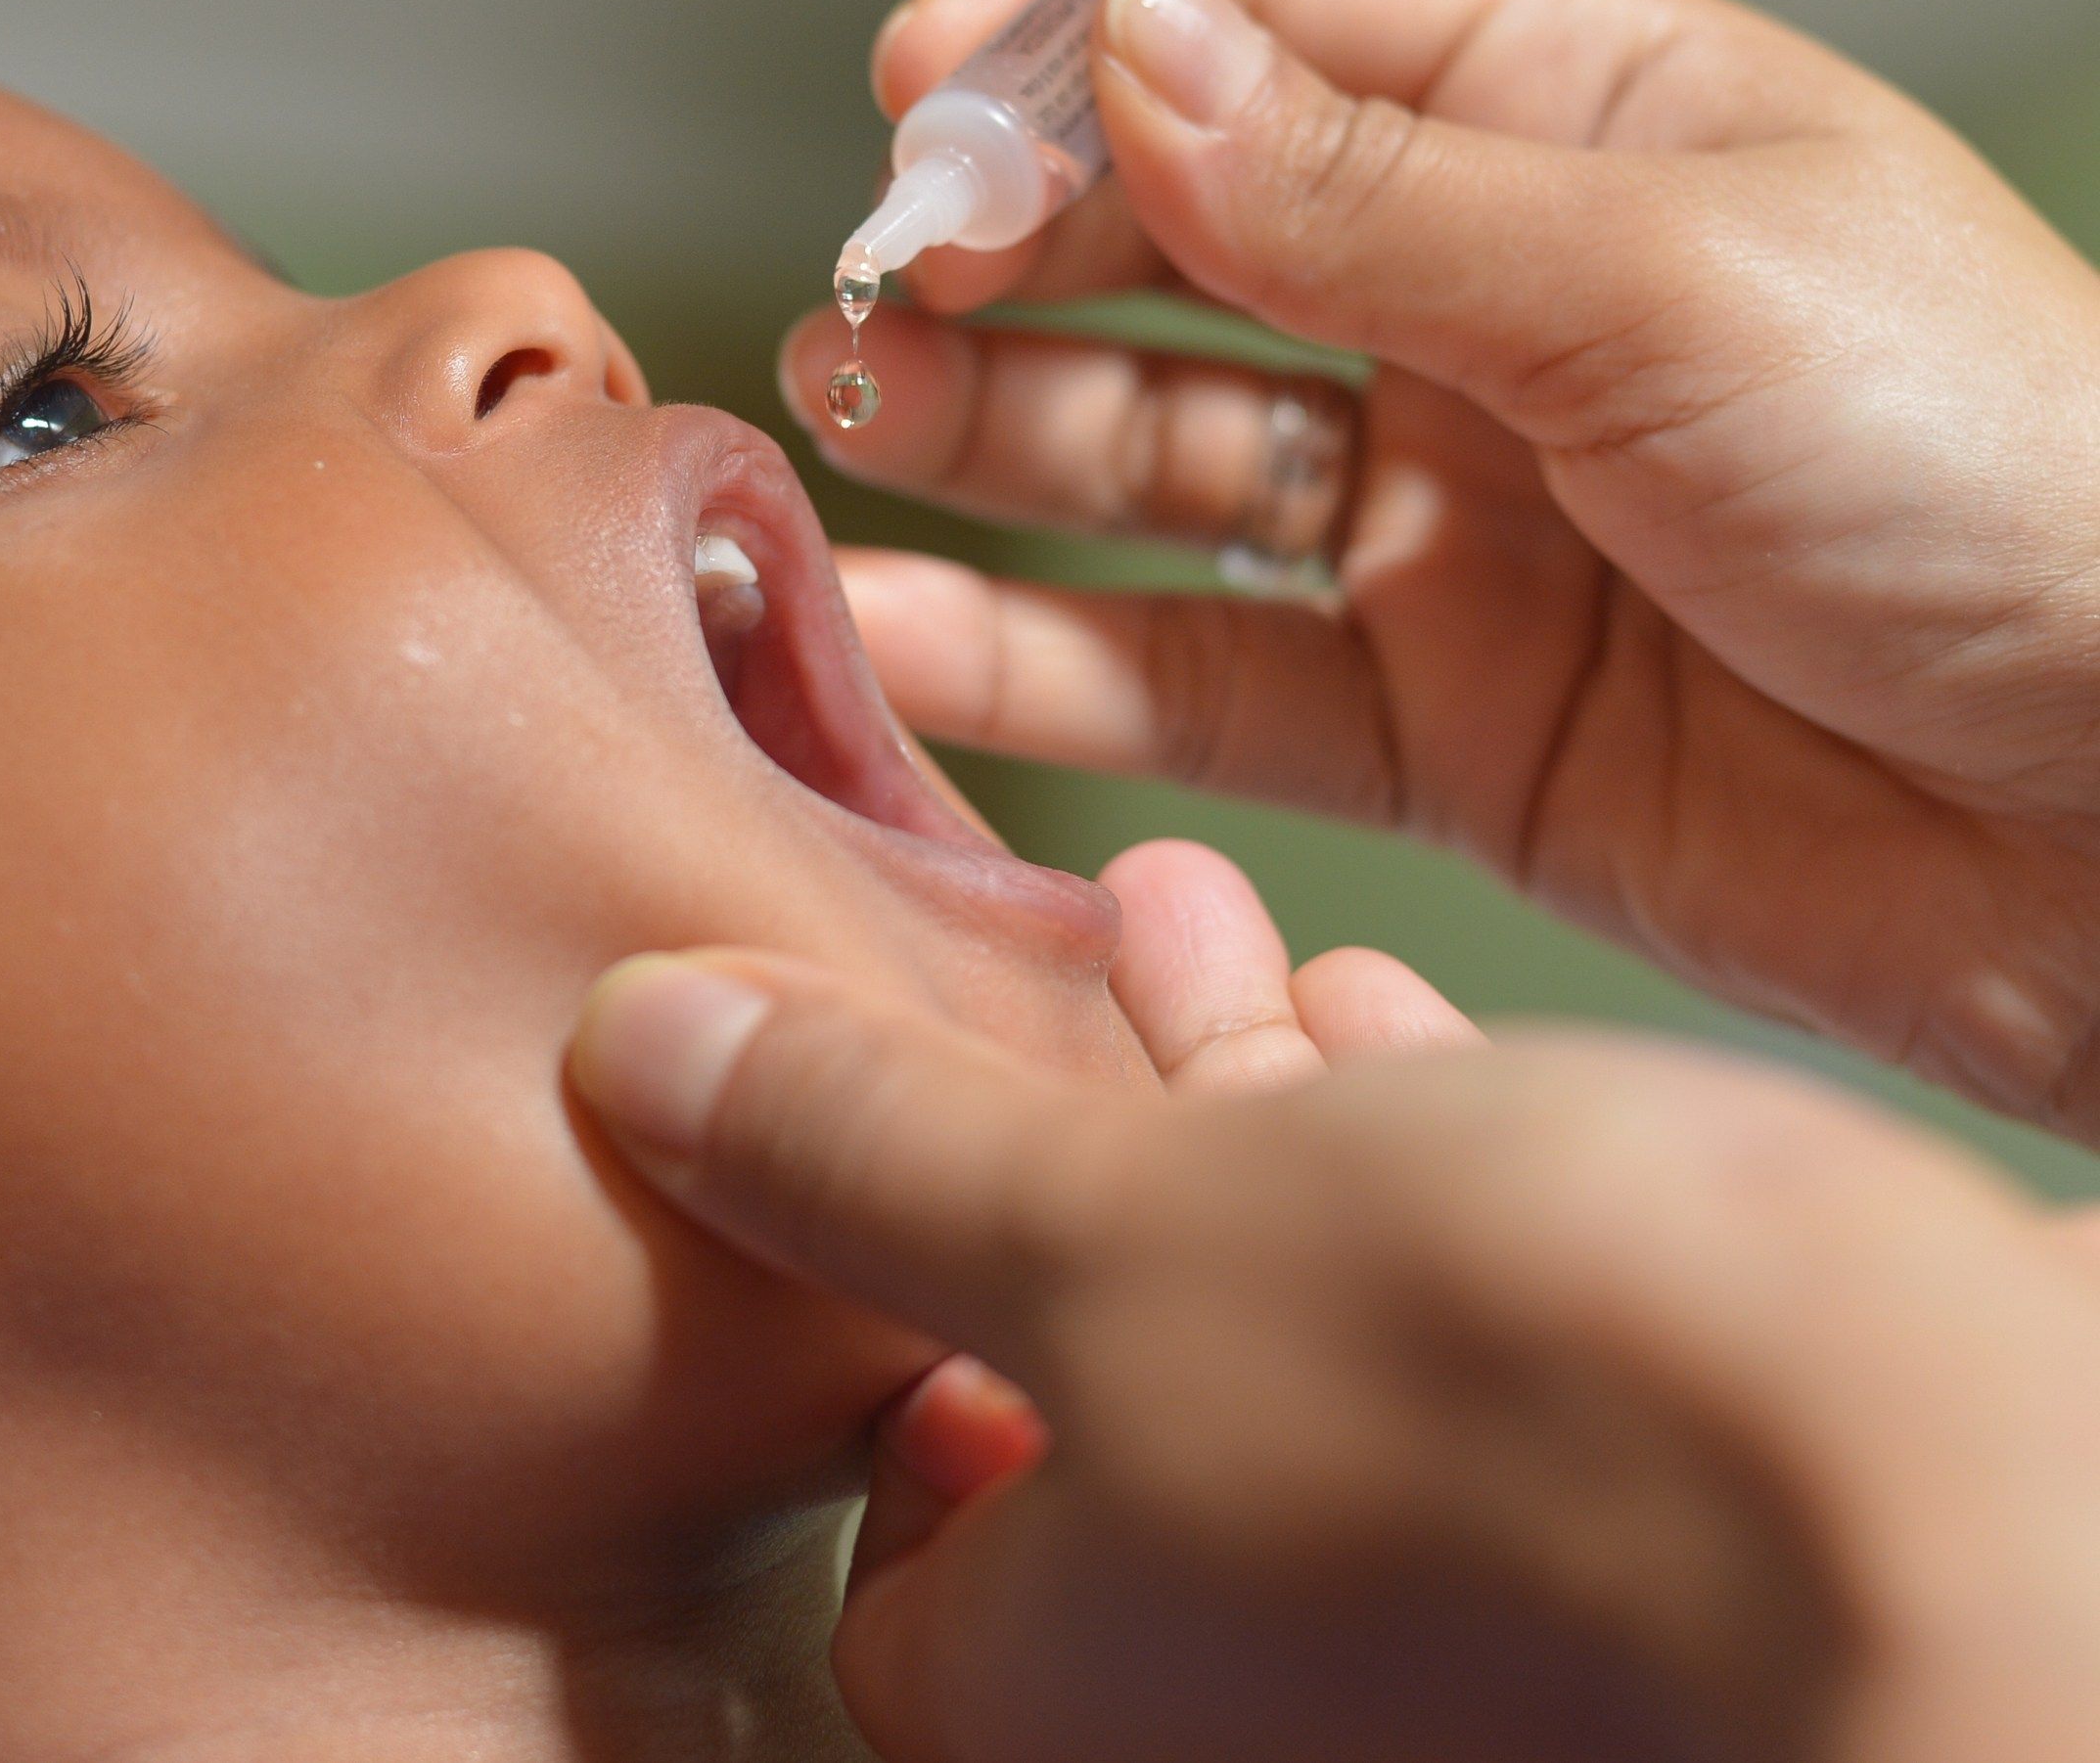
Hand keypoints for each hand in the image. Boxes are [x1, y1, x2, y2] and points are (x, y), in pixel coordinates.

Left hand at [568, 908, 2099, 1761]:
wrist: (1985, 1526)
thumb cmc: (1502, 1401)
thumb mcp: (1102, 1218)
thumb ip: (853, 1145)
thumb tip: (632, 1052)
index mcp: (1059, 1697)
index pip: (894, 1536)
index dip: (865, 1320)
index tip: (866, 1138)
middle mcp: (1244, 1706)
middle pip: (1094, 1399)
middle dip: (1055, 1141)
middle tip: (1017, 955)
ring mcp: (1440, 1635)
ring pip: (1281, 1334)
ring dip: (1224, 1111)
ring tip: (1183, 912)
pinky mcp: (1616, 1533)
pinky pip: (1454, 1336)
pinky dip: (1394, 1168)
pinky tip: (1389, 1006)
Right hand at [782, 0, 2099, 1132]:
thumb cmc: (2014, 478)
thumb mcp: (1668, 277)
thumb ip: (1364, 192)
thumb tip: (1123, 46)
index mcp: (1574, 120)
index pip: (1265, 9)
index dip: (1072, 23)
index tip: (918, 77)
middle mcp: (1485, 312)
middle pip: (1167, 236)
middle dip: (998, 242)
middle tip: (870, 276)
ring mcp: (1447, 522)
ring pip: (1148, 459)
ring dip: (980, 434)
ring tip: (841, 417)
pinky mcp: (1430, 724)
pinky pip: (1190, 678)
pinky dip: (1038, 664)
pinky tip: (903, 628)